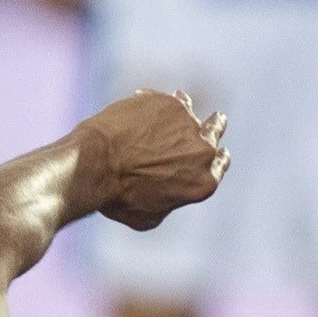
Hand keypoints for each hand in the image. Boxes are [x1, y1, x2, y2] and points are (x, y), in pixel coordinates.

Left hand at [72, 90, 228, 229]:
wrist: (96, 165)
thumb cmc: (117, 197)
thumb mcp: (148, 217)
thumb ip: (169, 200)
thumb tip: (166, 192)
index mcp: (203, 182)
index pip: (220, 163)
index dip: (217, 155)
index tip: (213, 148)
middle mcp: (203, 152)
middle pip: (216, 129)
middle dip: (213, 124)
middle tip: (210, 119)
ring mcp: (187, 124)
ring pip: (188, 109)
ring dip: (179, 110)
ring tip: (166, 109)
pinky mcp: (168, 104)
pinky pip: (165, 99)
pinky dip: (152, 102)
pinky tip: (138, 102)